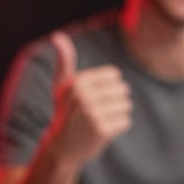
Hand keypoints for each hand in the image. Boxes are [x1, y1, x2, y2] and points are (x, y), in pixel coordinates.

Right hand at [43, 31, 132, 166]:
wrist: (61, 147)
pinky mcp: (102, 130)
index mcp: (77, 82)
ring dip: (117, 114)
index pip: (115, 75)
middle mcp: (84, 96)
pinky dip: (118, 126)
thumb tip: (57, 36)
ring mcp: (93, 113)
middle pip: (123, 90)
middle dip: (114, 101)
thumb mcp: (62, 85)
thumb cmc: (65, 111)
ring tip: (99, 120)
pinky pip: (126, 121)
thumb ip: (65, 60)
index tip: (93, 97)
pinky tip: (102, 131)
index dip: (109, 86)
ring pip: (126, 105)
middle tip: (96, 111)